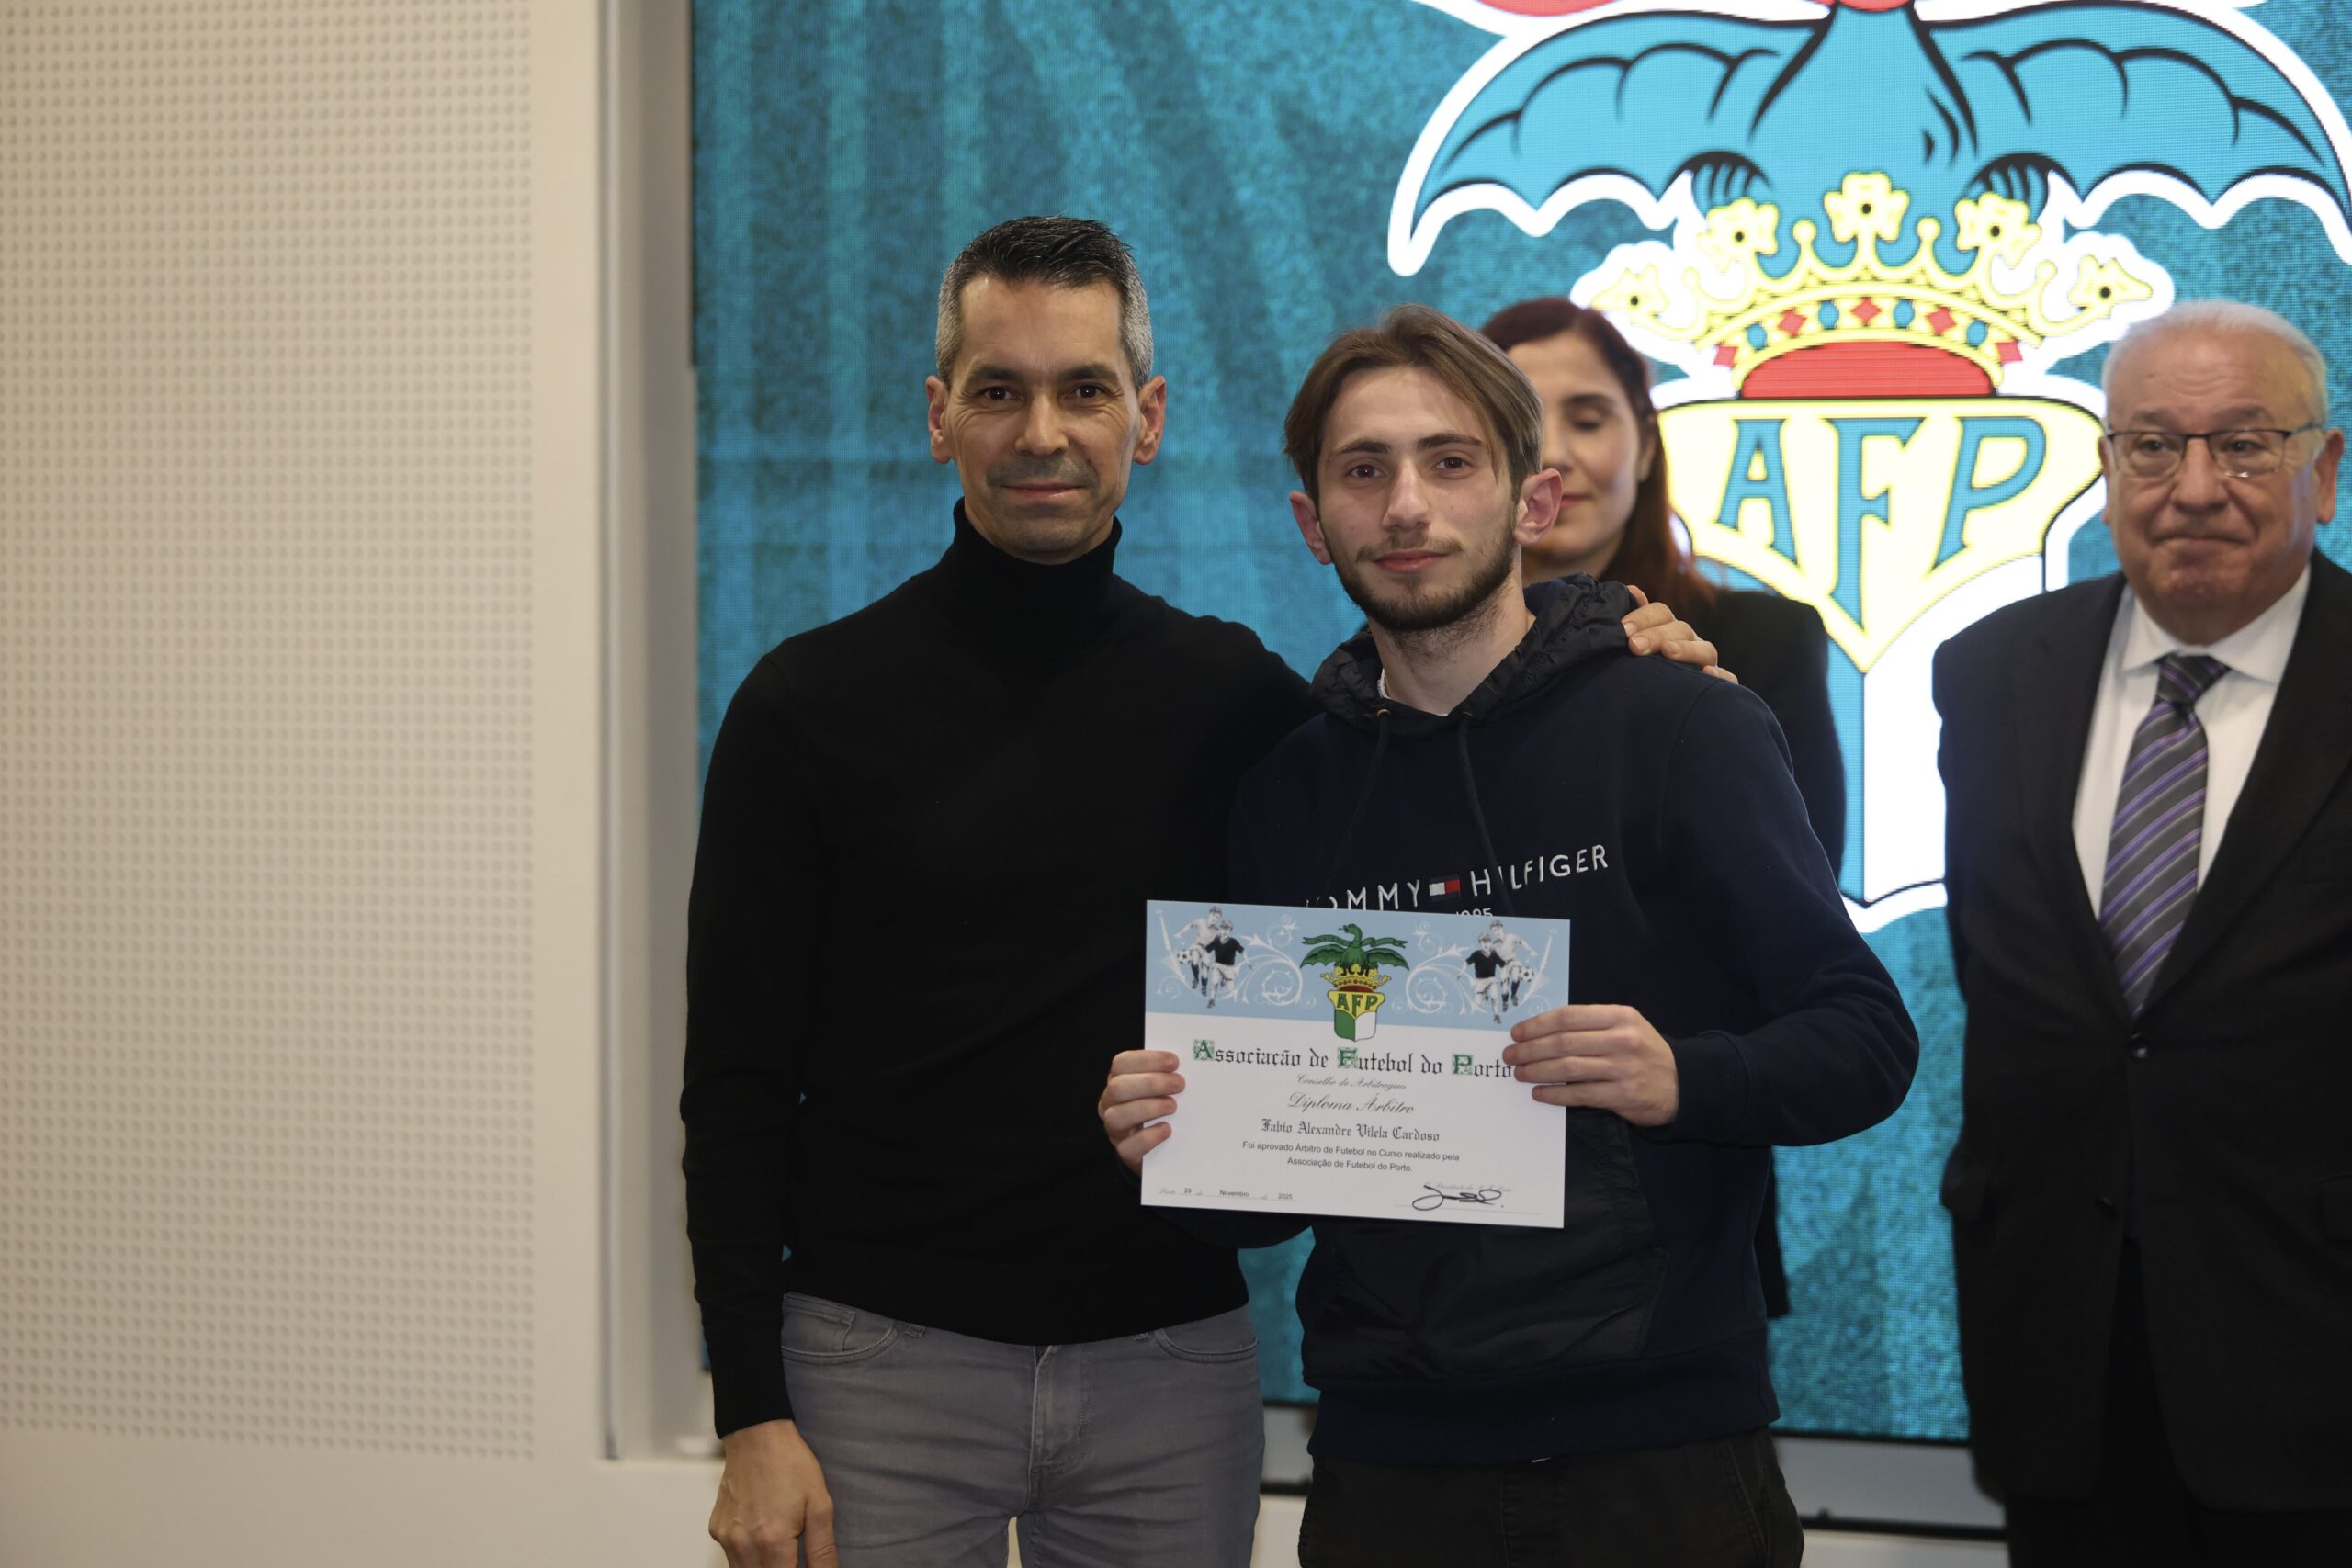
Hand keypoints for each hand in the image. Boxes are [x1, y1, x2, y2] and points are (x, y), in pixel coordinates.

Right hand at [710, 1419, 836, 1567]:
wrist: (757, 1435)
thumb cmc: (791, 1465)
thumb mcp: (819, 1506)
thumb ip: (822, 1550)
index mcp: (772, 1541)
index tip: (802, 1564)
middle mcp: (743, 1544)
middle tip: (793, 1557)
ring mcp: (726, 1538)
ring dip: (764, 1567)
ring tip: (780, 1546)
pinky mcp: (716, 1530)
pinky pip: (732, 1556)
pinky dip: (747, 1555)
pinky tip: (761, 1534)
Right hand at [1101, 1049, 1184, 1172]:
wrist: (1161, 1148)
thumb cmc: (1162, 1108)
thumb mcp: (1162, 1088)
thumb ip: (1168, 1075)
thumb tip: (1191, 1064)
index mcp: (1118, 1080)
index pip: (1122, 1063)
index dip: (1147, 1060)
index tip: (1174, 1062)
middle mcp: (1110, 1104)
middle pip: (1118, 1088)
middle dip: (1151, 1083)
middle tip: (1179, 1084)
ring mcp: (1115, 1129)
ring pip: (1117, 1116)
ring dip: (1148, 1108)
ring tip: (1173, 1107)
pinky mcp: (1125, 1152)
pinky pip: (1128, 1147)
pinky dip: (1148, 1137)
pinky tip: (1167, 1129)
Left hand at [1503, 1004, 1679, 1125]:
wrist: (1682, 1084)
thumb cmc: (1643, 1052)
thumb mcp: (1626, 1026)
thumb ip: (1591, 1024)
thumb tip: (1542, 1029)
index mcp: (1620, 1017)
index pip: (1569, 1017)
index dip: (1537, 1025)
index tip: (1517, 1033)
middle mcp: (1622, 1040)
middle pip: (1564, 1042)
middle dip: (1530, 1049)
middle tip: (1510, 1056)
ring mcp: (1623, 1069)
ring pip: (1569, 1068)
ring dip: (1537, 1071)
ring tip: (1520, 1074)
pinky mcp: (1623, 1096)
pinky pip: (1580, 1094)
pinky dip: (1555, 1094)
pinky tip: (1540, 1093)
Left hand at [1623, 585, 1738, 682]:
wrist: (1648, 707)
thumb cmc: (1634, 672)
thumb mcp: (1629, 646)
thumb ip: (1630, 622)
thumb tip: (1632, 592)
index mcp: (1666, 629)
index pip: (1659, 613)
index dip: (1642, 617)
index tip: (1622, 630)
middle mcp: (1688, 642)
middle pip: (1680, 629)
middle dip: (1656, 635)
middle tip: (1634, 646)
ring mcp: (1705, 663)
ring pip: (1706, 650)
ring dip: (1687, 649)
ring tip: (1668, 651)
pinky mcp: (1716, 685)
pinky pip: (1727, 679)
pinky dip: (1722, 676)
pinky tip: (1708, 673)